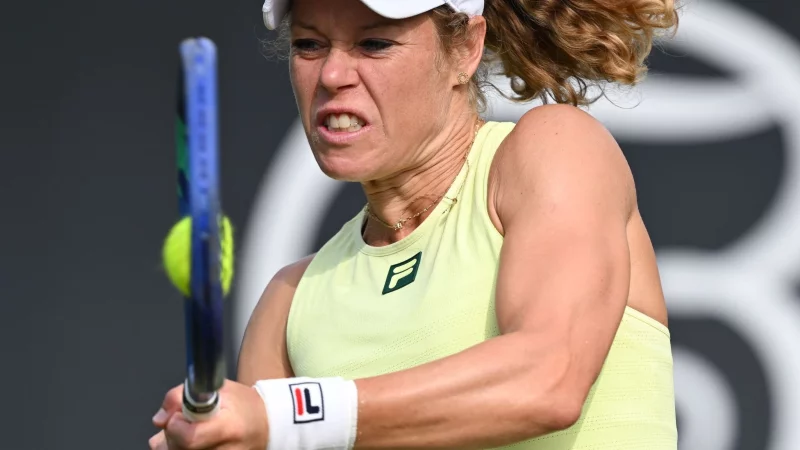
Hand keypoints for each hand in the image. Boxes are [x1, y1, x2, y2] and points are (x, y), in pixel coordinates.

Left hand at [149, 380, 268, 449]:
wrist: (265, 426)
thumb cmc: (242, 405)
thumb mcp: (218, 389)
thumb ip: (184, 396)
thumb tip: (159, 419)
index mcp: (228, 427)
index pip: (189, 437)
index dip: (175, 426)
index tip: (178, 415)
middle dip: (171, 434)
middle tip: (181, 421)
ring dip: (171, 444)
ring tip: (185, 432)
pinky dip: (179, 449)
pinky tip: (187, 442)